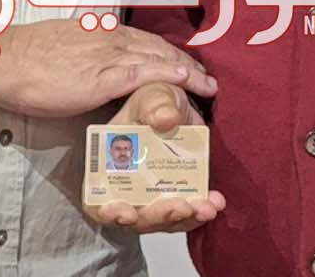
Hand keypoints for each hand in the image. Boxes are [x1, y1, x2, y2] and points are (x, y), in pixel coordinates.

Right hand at [0, 19, 216, 119]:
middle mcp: (111, 38)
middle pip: (161, 48)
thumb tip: (92, 65)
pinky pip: (143, 74)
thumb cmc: (26, 57)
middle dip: (187, 64)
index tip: (187, 65)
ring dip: (188, 73)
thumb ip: (85, 53)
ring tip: (207, 86)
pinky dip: (168, 75)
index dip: (171, 53)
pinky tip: (186, 80)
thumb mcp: (63, 47)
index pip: (147, 41)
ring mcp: (108, 56)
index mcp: (102, 31)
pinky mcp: (101, 77)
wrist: (4, 59)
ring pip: (159, 60)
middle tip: (207, 79)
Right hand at [86, 82, 226, 232]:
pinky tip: (216, 201)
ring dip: (186, 218)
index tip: (127, 213)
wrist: (182, 107)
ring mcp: (155, 196)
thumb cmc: (156, 102)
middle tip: (182, 206)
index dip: (108, 212)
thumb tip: (165, 119)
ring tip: (207, 207)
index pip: (98, 201)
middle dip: (159, 215)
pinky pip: (188, 213)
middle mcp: (129, 188)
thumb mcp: (152, 95)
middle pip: (137, 216)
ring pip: (165, 220)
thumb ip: (155, 103)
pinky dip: (202, 210)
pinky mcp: (179, 197)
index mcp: (109, 166)